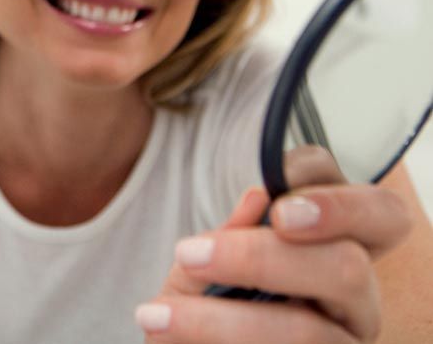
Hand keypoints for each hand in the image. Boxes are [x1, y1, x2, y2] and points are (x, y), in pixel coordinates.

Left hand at [136, 183, 413, 342]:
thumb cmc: (204, 301)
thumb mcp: (203, 265)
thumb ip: (229, 235)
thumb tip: (258, 198)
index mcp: (341, 250)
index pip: (374, 211)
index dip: (336, 204)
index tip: (274, 208)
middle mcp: (358, 300)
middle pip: (349, 268)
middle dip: (265, 259)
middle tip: (188, 254)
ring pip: (309, 332)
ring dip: (223, 322)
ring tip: (155, 315)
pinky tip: (167, 337)